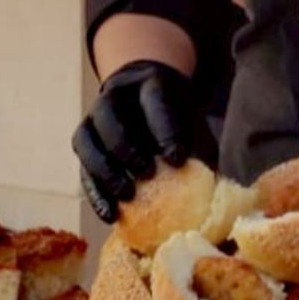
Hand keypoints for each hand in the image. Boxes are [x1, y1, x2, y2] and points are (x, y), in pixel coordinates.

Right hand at [72, 60, 197, 223]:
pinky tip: (110, 214)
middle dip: (126, 146)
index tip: (178, 159)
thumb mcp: (194, 126)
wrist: (146, 102)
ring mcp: (92, 119)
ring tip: (127, 195)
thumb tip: (216, 189)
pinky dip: (95, 193)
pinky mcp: (83, 145)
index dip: (164, 129)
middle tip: (147, 173)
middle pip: (109, 115)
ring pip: (86, 140)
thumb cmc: (178, 121)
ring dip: (105, 170)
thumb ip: (201, 149)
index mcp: (149, 84)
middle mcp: (114, 96)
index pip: (153, 100)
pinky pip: (82, 167)